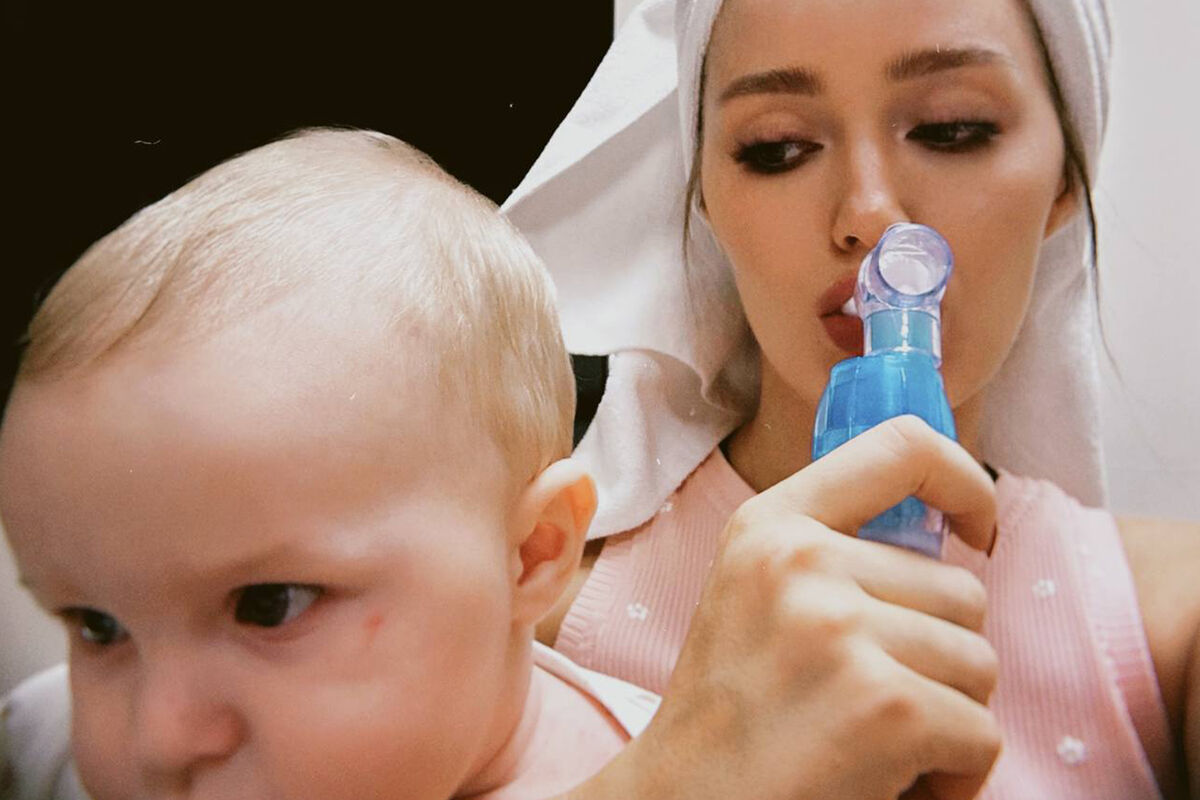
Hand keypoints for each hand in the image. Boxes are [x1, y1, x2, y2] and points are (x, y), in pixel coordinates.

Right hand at [566, 416, 999, 799]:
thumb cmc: (731, 713)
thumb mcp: (756, 593)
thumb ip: (832, 551)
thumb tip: (949, 534)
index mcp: (770, 524)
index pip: (902, 445)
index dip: (964, 481)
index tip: (977, 531)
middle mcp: (800, 560)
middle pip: (960, 590)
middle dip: (940, 659)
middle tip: (870, 704)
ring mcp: (841, 628)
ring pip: (979, 663)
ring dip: (948, 717)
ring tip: (875, 744)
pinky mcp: (885, 704)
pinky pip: (981, 733)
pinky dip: (954, 775)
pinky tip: (890, 783)